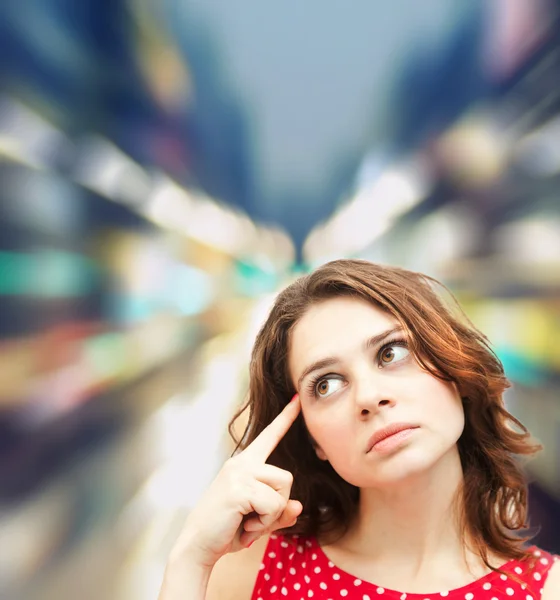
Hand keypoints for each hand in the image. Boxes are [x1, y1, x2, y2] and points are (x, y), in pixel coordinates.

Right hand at [169, 394, 302, 567]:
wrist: (197, 547)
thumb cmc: (226, 531)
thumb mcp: (258, 520)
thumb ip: (279, 512)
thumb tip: (299, 507)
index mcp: (244, 464)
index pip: (269, 436)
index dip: (285, 419)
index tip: (296, 400)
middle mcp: (241, 463)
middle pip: (287, 478)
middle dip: (278, 505)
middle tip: (252, 519)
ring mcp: (239, 473)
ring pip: (283, 491)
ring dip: (271, 515)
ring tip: (247, 521)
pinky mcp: (239, 488)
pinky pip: (273, 506)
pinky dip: (264, 523)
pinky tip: (244, 526)